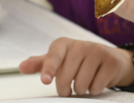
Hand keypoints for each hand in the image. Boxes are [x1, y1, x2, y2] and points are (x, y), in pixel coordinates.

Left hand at [19, 38, 133, 95]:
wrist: (110, 59)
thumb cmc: (79, 61)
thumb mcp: (59, 60)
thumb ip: (40, 64)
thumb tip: (22, 67)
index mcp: (63, 44)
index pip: (54, 56)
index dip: (49, 69)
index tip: (45, 81)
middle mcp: (80, 45)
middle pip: (66, 76)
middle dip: (65, 89)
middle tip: (68, 88)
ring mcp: (98, 52)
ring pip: (82, 84)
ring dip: (81, 90)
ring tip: (84, 83)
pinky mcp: (111, 62)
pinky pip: (97, 86)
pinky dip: (94, 90)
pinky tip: (96, 81)